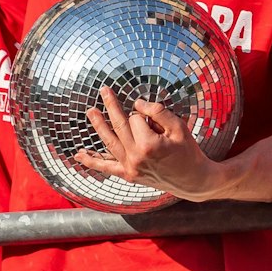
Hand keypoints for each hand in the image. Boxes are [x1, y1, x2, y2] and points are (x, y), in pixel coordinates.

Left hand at [75, 85, 220, 200]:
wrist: (191, 180)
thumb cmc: (188, 151)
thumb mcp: (179, 127)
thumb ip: (158, 112)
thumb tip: (137, 103)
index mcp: (149, 145)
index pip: (137, 119)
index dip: (145, 114)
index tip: (155, 118)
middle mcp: (135, 157)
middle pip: (119, 126)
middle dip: (111, 106)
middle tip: (104, 90)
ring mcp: (130, 168)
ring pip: (109, 143)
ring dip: (98, 125)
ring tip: (91, 111)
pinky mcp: (128, 175)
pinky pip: (106, 167)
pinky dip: (92, 161)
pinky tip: (80, 155)